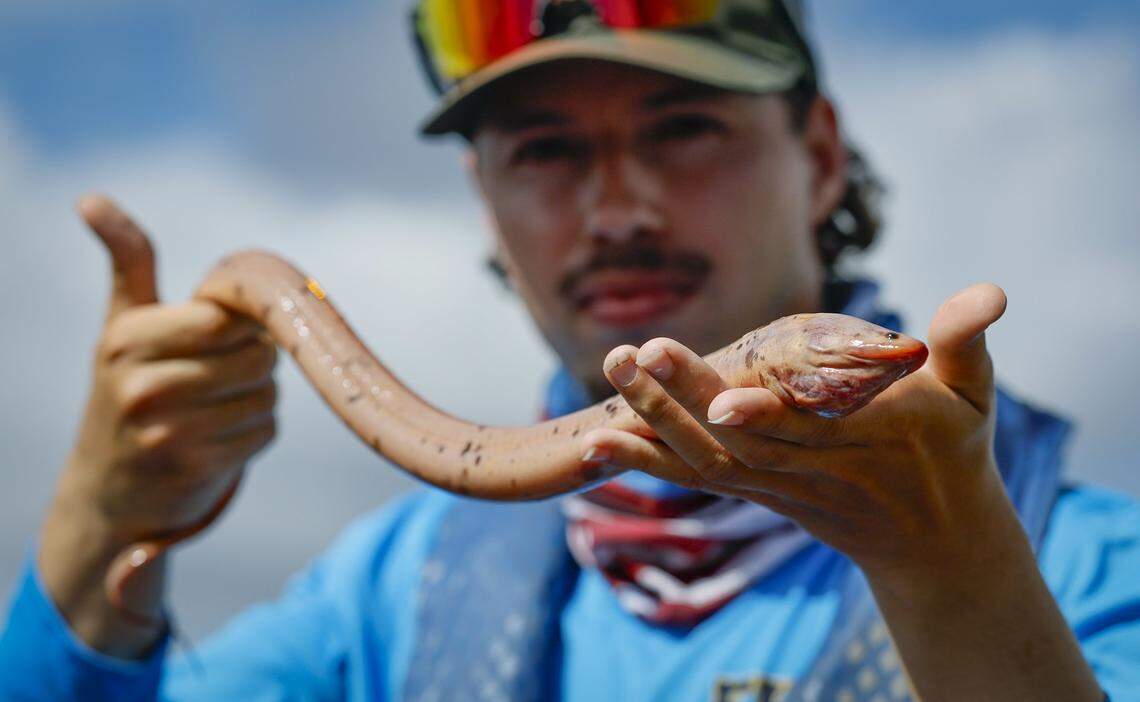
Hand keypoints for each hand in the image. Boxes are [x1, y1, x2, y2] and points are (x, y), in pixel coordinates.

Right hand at [39, 194, 277, 653]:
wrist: (111, 489)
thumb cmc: (129, 388)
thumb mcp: (122, 325)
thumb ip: (127, 261)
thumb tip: (91, 198)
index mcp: (126, 341)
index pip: (224, 318)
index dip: (242, 322)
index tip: (227, 330)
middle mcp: (141, 386)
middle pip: (255, 354)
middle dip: (255, 358)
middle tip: (224, 370)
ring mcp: (167, 432)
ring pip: (266, 393)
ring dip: (258, 396)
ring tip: (219, 404)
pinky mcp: (196, 468)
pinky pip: (265, 430)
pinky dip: (256, 431)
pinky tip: (221, 436)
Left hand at [582, 284, 1020, 591]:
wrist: (931, 538)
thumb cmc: (953, 449)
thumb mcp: (972, 394)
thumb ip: (966, 342)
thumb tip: (990, 291)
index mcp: (872, 439)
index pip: (815, 431)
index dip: (770, 416)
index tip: (723, 397)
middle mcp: (817, 470)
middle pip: (742, 443)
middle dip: (683, 403)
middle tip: (631, 356)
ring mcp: (780, 488)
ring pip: (709, 464)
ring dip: (652, 430)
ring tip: (605, 387)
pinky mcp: (756, 494)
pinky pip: (697, 481)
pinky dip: (647, 465)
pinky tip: (597, 444)